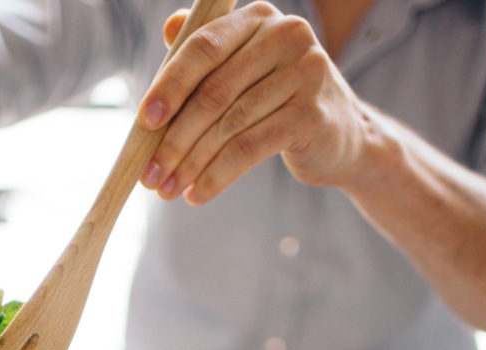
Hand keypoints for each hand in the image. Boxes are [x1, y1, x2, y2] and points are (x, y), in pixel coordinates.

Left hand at [137, 3, 376, 203]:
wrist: (341, 137)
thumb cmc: (279, 103)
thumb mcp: (245, 72)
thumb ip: (210, 53)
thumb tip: (169, 27)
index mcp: (259, 18)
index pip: (203, 47)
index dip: (170, 86)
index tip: (144, 122)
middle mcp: (286, 36)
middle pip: (213, 93)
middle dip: (174, 140)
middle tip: (150, 174)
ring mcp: (305, 73)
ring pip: (229, 126)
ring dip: (191, 164)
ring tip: (168, 191)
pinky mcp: (312, 114)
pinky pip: (249, 149)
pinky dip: (217, 176)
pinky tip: (198, 194)